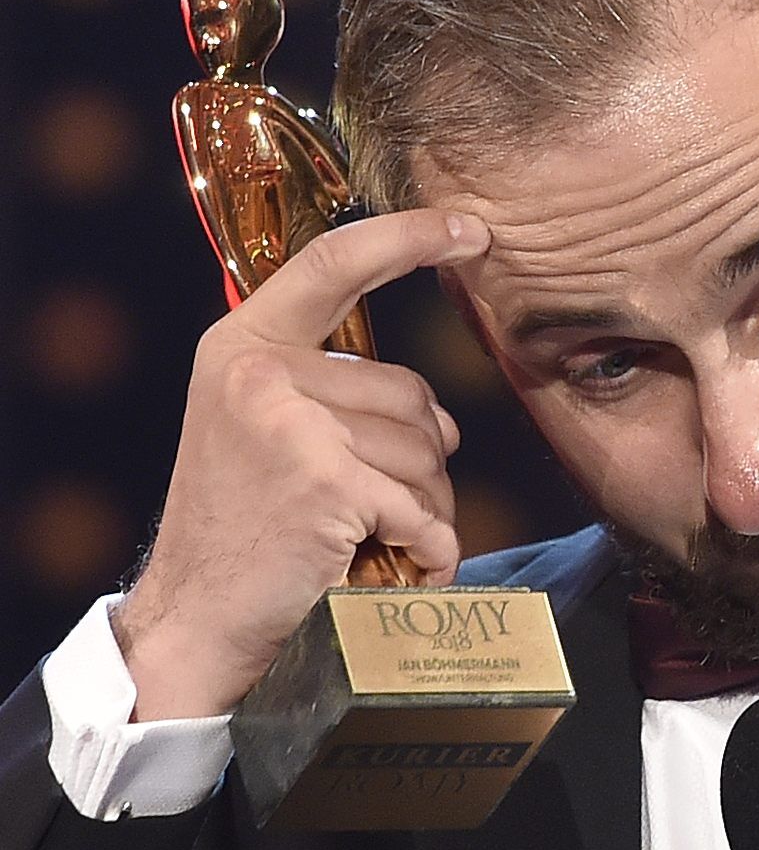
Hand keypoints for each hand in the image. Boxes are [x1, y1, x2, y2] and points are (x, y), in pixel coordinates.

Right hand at [112, 209, 492, 719]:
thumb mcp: (263, 427)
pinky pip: (422, 509)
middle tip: (376, 504)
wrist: (194, 618)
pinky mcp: (324, 481)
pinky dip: (429, 548)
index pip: (336, 261)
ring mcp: (291, 424)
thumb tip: (442, 417)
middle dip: (420, 457)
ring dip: (423, 506)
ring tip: (372, 536)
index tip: (473, 230)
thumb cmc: (244, 526)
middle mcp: (261, 371)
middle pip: (411, 392)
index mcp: (244, 343)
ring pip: (426, 453)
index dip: (410, 237)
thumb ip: (333, 391)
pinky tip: (399, 564)